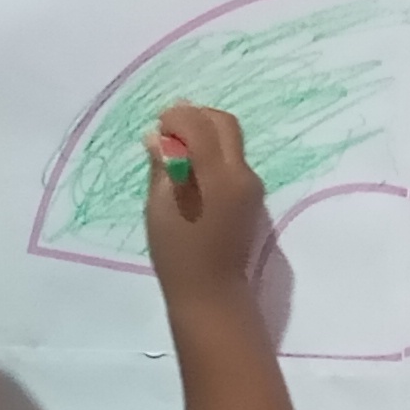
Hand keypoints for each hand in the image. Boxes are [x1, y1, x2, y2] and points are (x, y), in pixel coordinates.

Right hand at [143, 104, 266, 303]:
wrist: (212, 292)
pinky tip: (192, 171)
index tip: (158, 126)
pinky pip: (233, 160)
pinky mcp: (252, 196)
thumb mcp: (158, 208)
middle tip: (170, 131)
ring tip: (178, 152)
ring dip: (205, 135)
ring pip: (231, 140)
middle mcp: (241, 175)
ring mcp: (251, 185)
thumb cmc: (177, 254)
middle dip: (196, 117)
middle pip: (225, 124)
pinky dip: (213, 154)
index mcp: (217, 178)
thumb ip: (162, 168)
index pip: (200, 126)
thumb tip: (157, 138)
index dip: (177, 117)